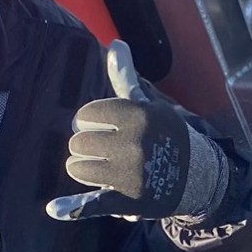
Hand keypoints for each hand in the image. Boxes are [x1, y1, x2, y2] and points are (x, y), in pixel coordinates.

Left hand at [47, 41, 227, 222]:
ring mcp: (131, 174)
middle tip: (104, 151)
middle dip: (86, 146)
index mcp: (138, 115)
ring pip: (78, 167)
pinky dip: (72, 207)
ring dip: (83, 168)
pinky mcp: (129, 201)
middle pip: (79, 141)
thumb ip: (125, 78)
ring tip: (100, 168)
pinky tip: (53, 209)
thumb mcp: (147, 105)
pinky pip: (93, 203)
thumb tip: (115, 43)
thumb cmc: (165, 135)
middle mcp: (135, 143)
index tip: (101, 127)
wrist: (197, 175)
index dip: (88, 121)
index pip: (87, 115)